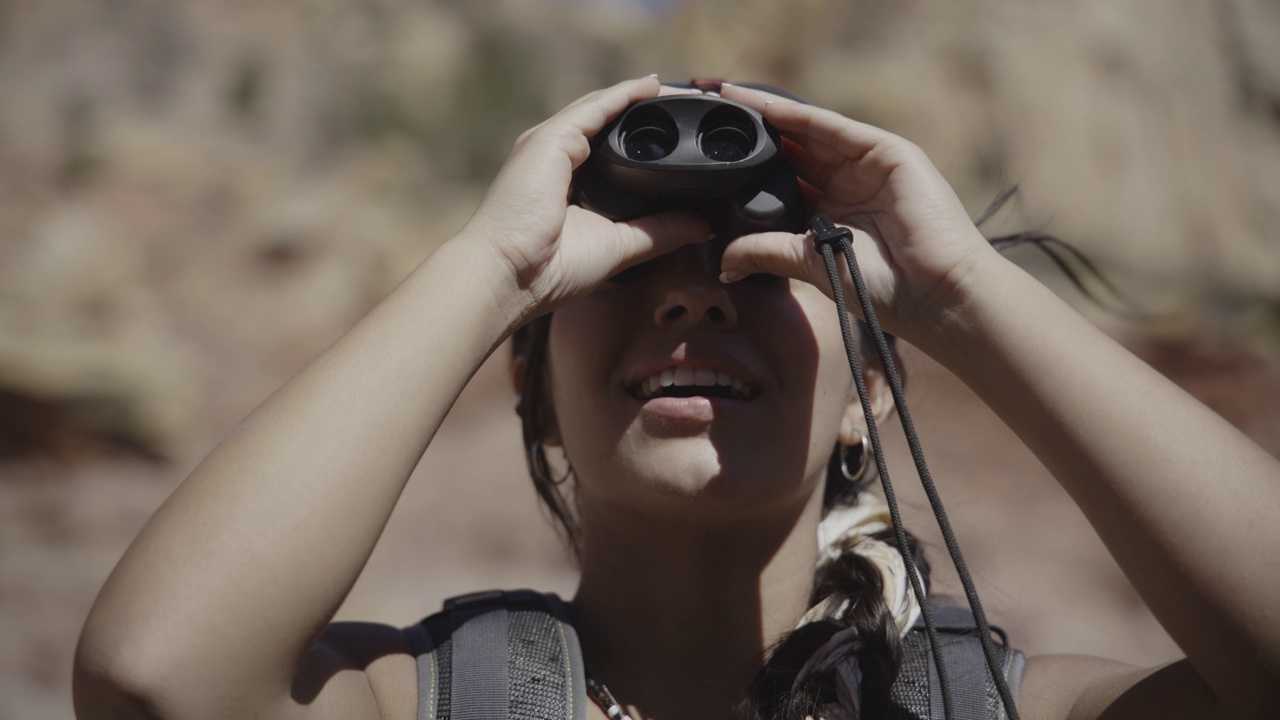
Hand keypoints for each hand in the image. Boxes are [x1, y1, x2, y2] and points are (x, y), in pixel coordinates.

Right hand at [461, 77, 710, 322]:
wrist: (509, 276)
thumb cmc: (551, 270)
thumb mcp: (620, 246)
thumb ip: (660, 232)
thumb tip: (702, 225)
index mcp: (567, 181)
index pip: (610, 147)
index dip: (644, 136)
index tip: (682, 132)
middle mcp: (556, 156)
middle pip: (608, 122)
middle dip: (648, 110)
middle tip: (691, 106)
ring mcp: (550, 144)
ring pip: (604, 108)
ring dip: (643, 97)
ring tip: (682, 92)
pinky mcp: (551, 139)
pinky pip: (595, 107)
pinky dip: (625, 95)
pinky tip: (653, 87)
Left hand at [716, 84, 999, 341]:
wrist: (934, 293)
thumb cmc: (881, 287)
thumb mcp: (809, 263)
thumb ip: (766, 252)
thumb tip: (724, 263)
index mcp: (828, 211)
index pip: (780, 177)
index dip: (746, 163)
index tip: (706, 152)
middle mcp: (846, 183)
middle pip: (790, 147)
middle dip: (752, 130)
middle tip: (709, 114)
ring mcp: (866, 164)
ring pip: (807, 130)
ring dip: (767, 113)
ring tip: (726, 98)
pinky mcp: (886, 152)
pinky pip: (833, 128)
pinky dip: (798, 115)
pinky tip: (765, 107)